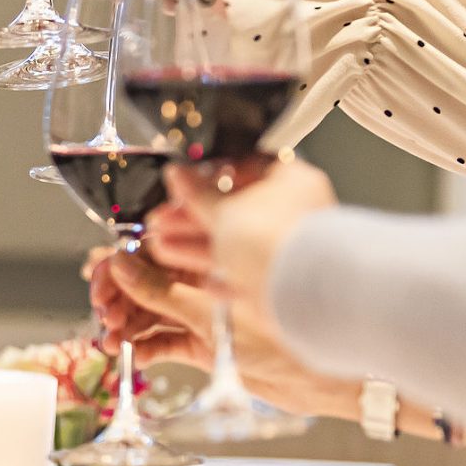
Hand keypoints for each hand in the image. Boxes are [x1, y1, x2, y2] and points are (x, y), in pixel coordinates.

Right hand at [90, 248, 360, 420]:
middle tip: (102, 303)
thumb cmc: (293, 312)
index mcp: (226, 235)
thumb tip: (121, 263)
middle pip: (153, 270)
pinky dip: (148, 345)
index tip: (104, 263)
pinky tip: (130, 351)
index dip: (130, 248)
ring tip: (110, 333)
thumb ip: (160, 284)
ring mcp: (215, 303)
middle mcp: (218, 266)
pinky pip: (170, 337)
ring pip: (157, 304)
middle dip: (122, 289)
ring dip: (130, 319)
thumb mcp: (212, 295)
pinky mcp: (212, 339)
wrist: (328, 372)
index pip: (164, 231)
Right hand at [147, 159, 336, 313]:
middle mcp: (294, 213)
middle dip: (193, 218)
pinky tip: (203, 280)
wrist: (301, 293)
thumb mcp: (224, 210)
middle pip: (235, 211)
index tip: (181, 187)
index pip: (243, 171)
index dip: (207, 179)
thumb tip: (179, 176)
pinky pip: (245, 274)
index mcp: (291, 181)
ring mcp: (287, 249)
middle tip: (163, 220)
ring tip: (164, 247)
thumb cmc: (277, 241)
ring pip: (236, 244)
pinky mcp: (280, 281)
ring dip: (197, 246)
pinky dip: (221, 277)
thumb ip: (197, 194)